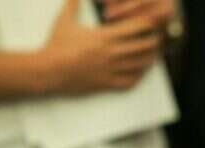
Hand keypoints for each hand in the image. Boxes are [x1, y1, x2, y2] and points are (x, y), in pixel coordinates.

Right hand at [40, 0, 160, 92]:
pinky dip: (138, 76)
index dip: (147, 24)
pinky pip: (130, 81)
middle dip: (153, 41)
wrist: (49, 70)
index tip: (151, 22)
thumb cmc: (56, 46)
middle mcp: (112, 53)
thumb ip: (72, 4)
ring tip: (152, 54)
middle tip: (156, 38)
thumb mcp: (64, 21)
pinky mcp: (108, 83)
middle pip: (144, 46)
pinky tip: (139, 72)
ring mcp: (111, 70)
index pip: (136, 28)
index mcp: (105, 36)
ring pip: (140, 65)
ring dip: (150, 59)